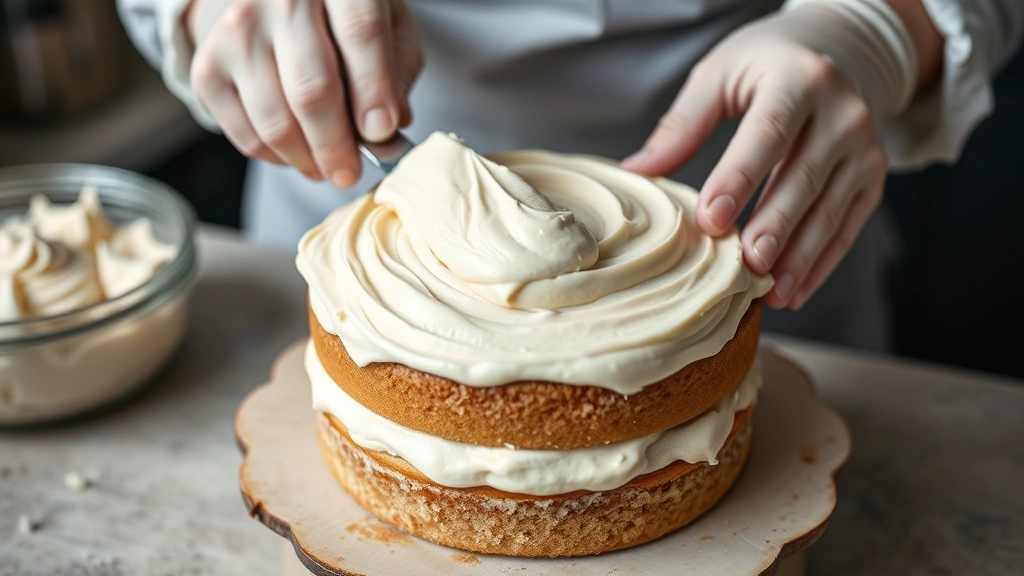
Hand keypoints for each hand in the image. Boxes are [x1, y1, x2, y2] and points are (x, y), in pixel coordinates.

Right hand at [185, 0, 422, 186]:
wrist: (273, 0)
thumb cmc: (341, 18)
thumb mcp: (388, 27)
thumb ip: (397, 71)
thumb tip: (389, 125)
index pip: (359, 34)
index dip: (374, 91)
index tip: (382, 134)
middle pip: (311, 88)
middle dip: (337, 146)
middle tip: (351, 173)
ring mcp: (238, 32)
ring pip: (275, 121)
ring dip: (307, 160)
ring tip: (327, 168)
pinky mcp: (209, 67)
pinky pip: (245, 134)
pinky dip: (276, 157)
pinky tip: (297, 153)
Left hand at [622, 7, 893, 310]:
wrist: (837, 52)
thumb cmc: (765, 65)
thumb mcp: (720, 74)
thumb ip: (683, 124)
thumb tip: (638, 171)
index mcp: (798, 80)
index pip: (768, 134)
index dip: (739, 179)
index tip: (710, 219)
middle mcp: (842, 113)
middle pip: (803, 177)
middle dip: (775, 225)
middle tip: (747, 264)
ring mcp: (863, 148)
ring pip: (829, 210)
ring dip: (800, 257)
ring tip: (770, 291)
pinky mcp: (872, 178)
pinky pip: (847, 226)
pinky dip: (821, 263)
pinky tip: (793, 291)